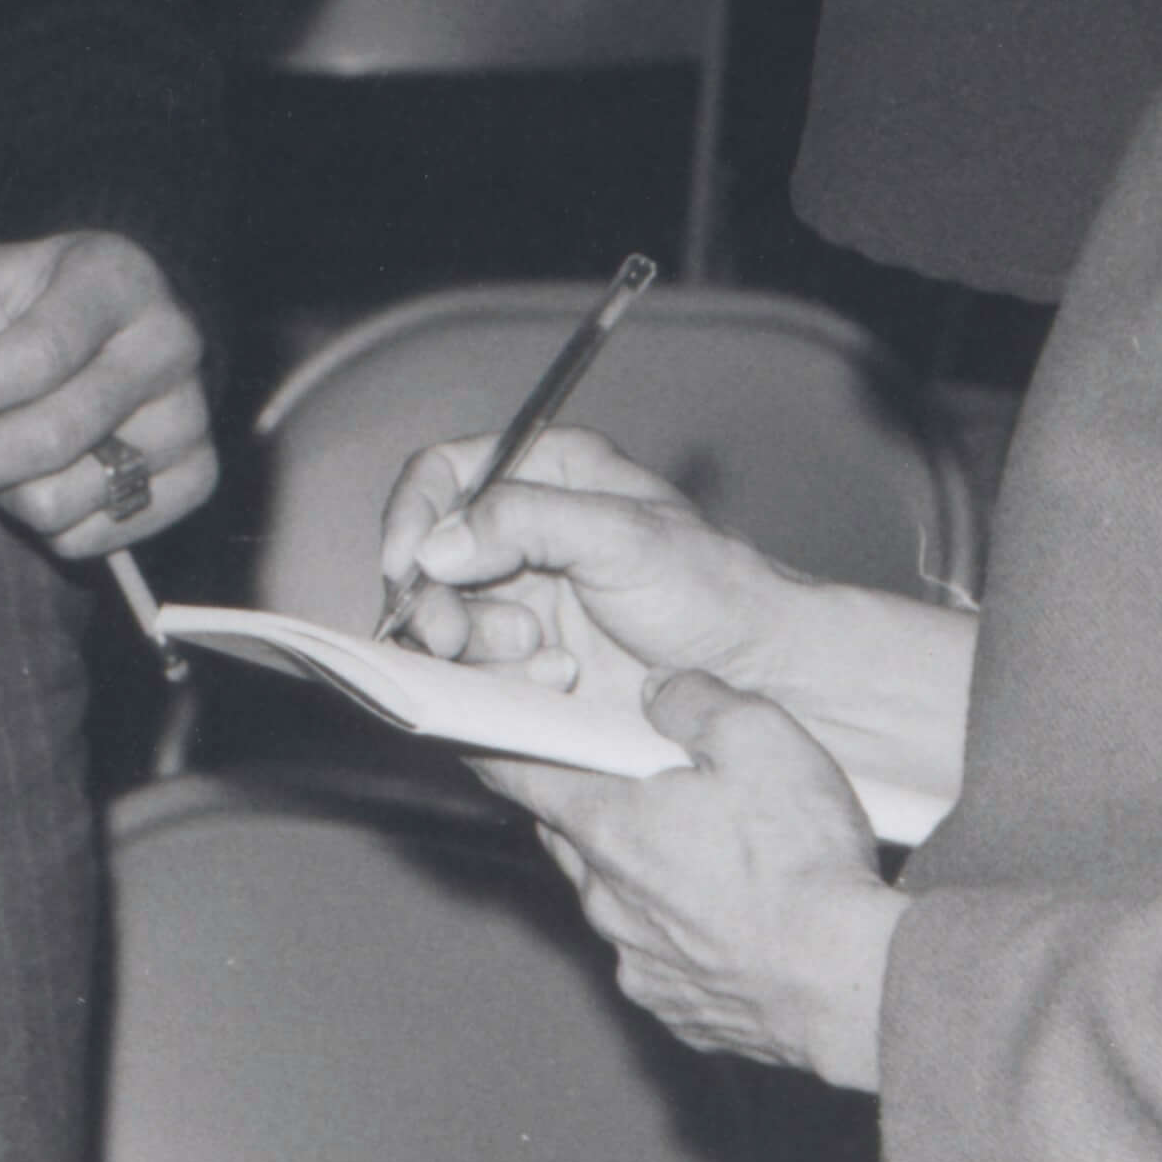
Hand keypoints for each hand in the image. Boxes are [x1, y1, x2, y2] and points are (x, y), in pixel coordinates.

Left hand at [0, 229, 216, 561]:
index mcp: (115, 281)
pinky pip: (95, 539)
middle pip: (51, 437)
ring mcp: (189, 418)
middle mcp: (167, 347)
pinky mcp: (197, 477)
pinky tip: (31, 484)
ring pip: (65, 500)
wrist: (126, 317)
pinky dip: (43, 529)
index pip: (38, 354)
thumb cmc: (41, 299)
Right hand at [380, 427, 795, 692]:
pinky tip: (554, 685)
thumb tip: (435, 544)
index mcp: (544, 476)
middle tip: (455, 636)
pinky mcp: (517, 667)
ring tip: (545, 660)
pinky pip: (466, 678)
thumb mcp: (625, 535)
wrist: (753, 676)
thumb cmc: (711, 591)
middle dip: (432, 601)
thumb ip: (528, 522)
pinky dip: (495, 686)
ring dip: (473, 648)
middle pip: (422, 559)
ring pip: (435, 625)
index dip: (412, 513)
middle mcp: (516, 538)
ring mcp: (514, 604)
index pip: (441, 475)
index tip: (408, 562)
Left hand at [478, 674, 905, 1088]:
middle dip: (594, 807)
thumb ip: (694, 700)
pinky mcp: (675, 1009)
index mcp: (608, 828)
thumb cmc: (801, 862)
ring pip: (617, 901)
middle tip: (645, 783)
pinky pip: (660, 958)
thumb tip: (659, 691)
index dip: (503, 748)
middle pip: (572, 838)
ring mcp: (637, 963)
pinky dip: (682, 933)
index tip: (490, 734)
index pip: (520, 776)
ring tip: (714, 856)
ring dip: (645, 874)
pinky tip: (735, 919)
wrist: (849, 985)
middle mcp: (606, 902)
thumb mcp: (759, 738)